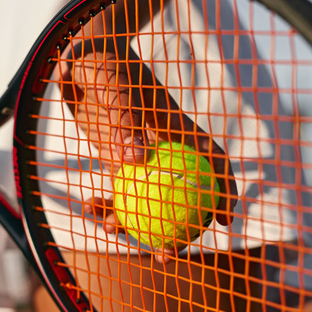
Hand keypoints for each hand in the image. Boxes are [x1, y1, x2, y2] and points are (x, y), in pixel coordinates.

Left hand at [60, 46, 236, 262]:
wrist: (85, 57)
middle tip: (167, 254)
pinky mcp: (120, 162)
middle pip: (183, 195)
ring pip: (149, 201)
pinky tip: (88, 208)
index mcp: (181, 130)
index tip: (225, 219)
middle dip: (179, 230)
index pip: (213, 163)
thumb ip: (126, 121)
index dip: (226, 191)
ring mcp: (144, 159)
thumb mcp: (116, 87)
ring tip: (112, 232)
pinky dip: (106, 202)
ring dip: (135, 223)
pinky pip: (118, 192)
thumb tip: (135, 161)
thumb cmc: (108, 66)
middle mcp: (166, 150)